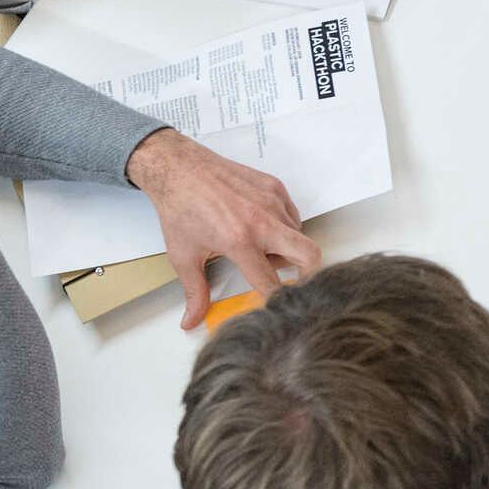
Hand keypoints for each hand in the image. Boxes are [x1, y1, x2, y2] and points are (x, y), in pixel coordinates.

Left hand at [126, 128, 320, 330]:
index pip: (270, 281)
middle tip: (295, 283)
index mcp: (239, 240)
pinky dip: (285, 227)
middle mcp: (261, 220)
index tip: (274, 307)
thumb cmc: (180, 209)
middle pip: (309, 255)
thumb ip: (194, 292)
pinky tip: (261, 228)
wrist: (179, 168)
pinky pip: (293, 215)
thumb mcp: (184, 256)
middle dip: (308, 275)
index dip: (274, 299)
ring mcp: (272, 201)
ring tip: (261, 249)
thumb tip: (191, 321)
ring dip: (288, 249)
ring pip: (299, 235)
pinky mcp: (274, 187)